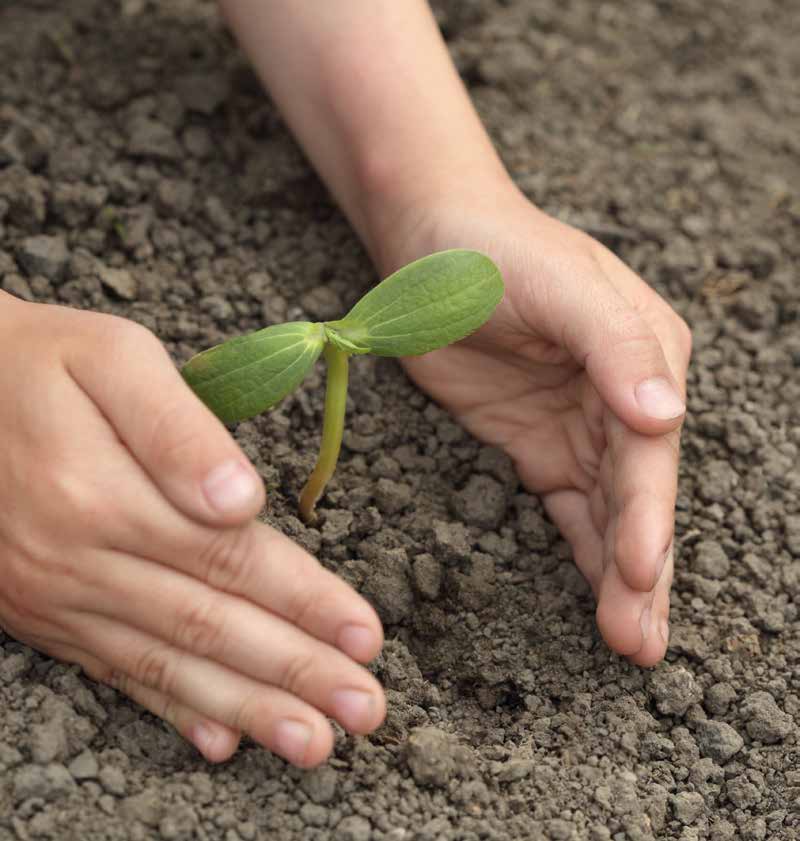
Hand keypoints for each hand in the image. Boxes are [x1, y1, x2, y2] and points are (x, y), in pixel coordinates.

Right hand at [0, 294, 384, 765]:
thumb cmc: (41, 362)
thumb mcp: (112, 359)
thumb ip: (176, 428)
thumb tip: (242, 501)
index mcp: (105, 496)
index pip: (230, 560)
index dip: (304, 601)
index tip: (365, 636)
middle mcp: (80, 562)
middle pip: (211, 626)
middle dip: (296, 671)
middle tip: (364, 711)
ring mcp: (58, 597)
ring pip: (169, 665)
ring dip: (248, 708)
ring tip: (312, 744)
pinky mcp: (42, 613)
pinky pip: (115, 673)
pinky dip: (172, 711)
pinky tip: (219, 741)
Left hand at [381, 184, 690, 665]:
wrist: (432, 246)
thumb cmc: (494, 251)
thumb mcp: (557, 284)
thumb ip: (612, 343)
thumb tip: (668, 413)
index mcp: (644, 354)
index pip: (649, 450)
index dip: (646, 515)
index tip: (639, 574)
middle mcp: (623, 397)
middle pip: (637, 495)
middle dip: (641, 569)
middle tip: (640, 643)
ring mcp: (580, 426)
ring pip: (608, 512)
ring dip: (619, 576)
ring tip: (631, 642)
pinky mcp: (538, 445)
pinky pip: (570, 508)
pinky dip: (585, 554)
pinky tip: (601, 600)